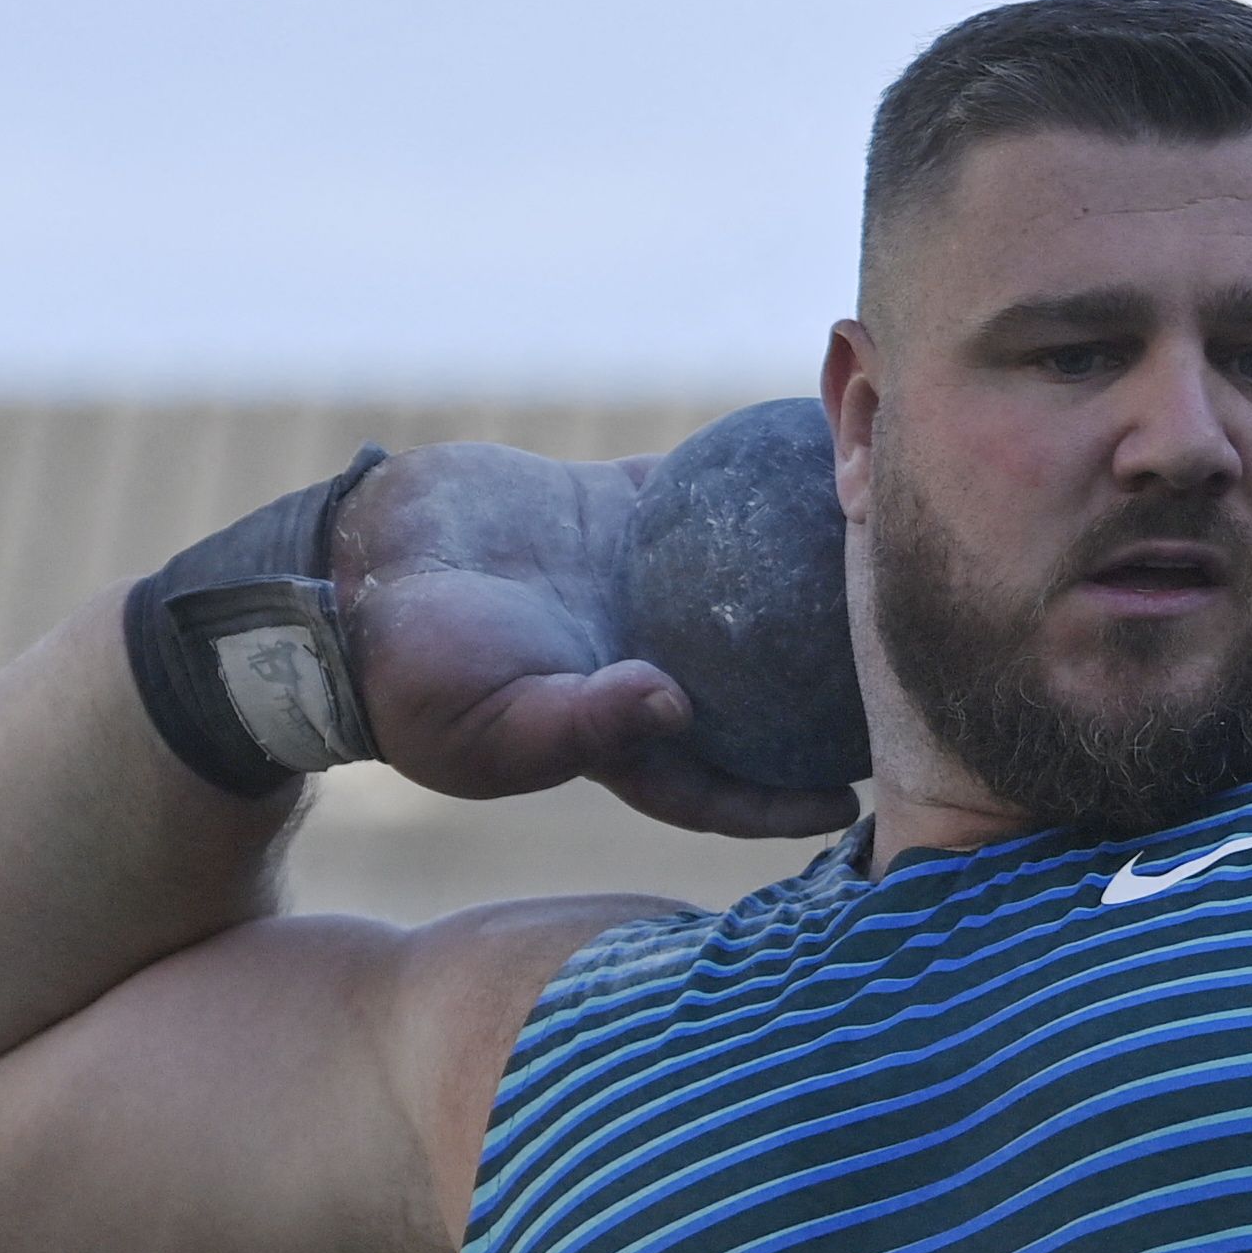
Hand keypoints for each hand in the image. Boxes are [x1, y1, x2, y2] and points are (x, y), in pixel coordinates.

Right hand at [330, 444, 862, 836]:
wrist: (346, 574)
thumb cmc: (405, 675)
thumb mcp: (489, 725)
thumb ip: (581, 726)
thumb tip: (675, 706)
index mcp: (623, 735)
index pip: (720, 780)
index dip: (783, 796)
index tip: (854, 800)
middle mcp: (646, 664)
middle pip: (759, 684)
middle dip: (826, 686)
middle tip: (905, 672)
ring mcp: (639, 588)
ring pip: (748, 585)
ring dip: (807, 569)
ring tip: (887, 548)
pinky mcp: (621, 516)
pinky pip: (706, 500)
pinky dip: (755, 481)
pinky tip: (818, 452)